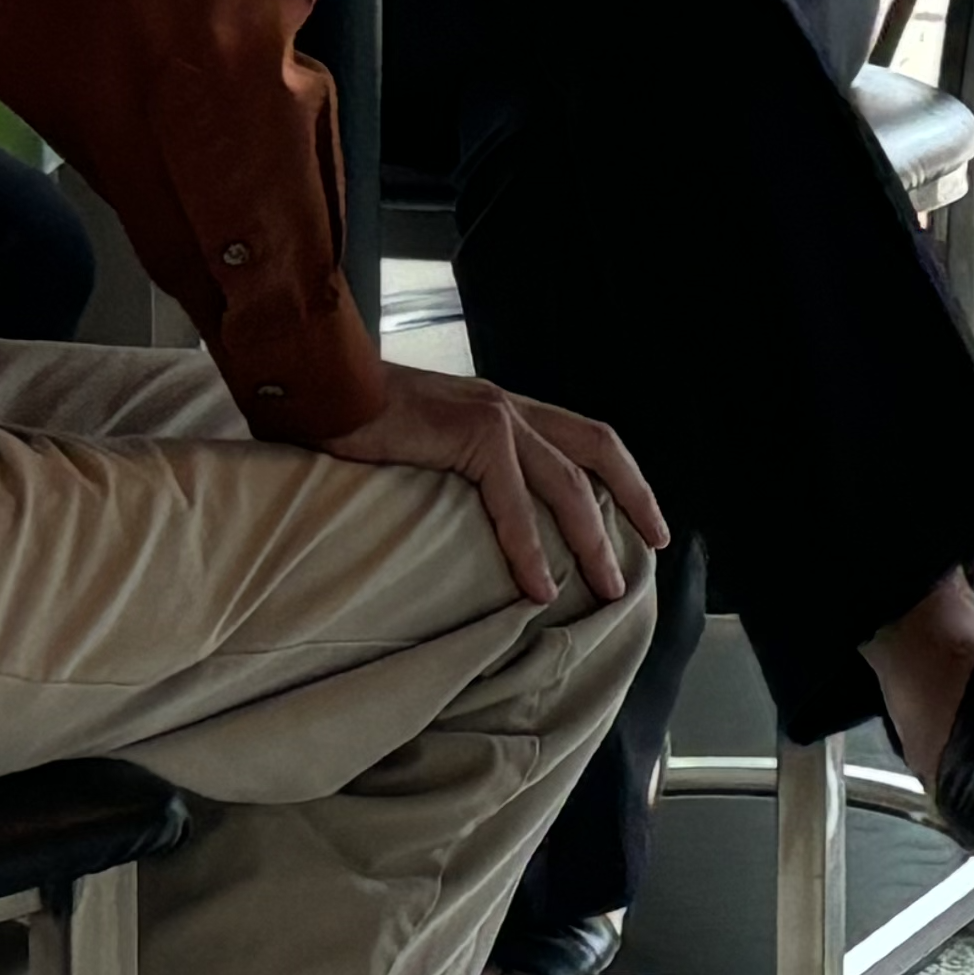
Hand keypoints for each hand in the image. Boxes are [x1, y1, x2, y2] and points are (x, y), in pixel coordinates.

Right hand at [310, 363, 669, 606]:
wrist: (317, 385)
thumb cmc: (357, 421)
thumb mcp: (426, 443)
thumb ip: (459, 468)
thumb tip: (473, 518)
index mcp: (503, 408)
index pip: (584, 437)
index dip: (623, 475)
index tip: (645, 517)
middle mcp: (508, 406)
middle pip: (597, 449)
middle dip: (635, 500)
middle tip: (657, 547)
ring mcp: (494, 415)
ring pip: (567, 483)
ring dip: (592, 540)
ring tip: (606, 589)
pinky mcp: (471, 434)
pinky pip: (513, 501)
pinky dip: (530, 549)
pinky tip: (540, 587)